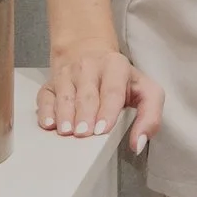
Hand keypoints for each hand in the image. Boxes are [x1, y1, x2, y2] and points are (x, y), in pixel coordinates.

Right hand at [37, 43, 162, 155]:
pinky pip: (45, 96)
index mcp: (116, 67)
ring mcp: (68, 74)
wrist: (90, 52)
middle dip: (85, 114)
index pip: (112, 90)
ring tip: (67, 132)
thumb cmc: (121, 80)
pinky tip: (49, 123)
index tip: (102, 129)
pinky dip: (46, 110)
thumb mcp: (146, 92)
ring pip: (65, 94)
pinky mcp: (51, 83)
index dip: (107, 110)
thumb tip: (139, 144)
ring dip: (65, 114)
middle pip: (87, 94)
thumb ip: (150, 117)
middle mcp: (90, 67)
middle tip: (84, 133)